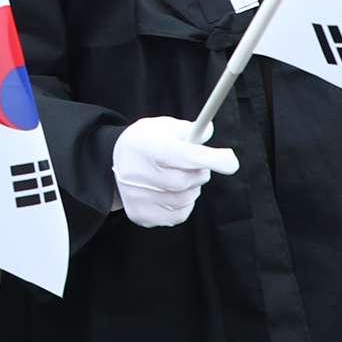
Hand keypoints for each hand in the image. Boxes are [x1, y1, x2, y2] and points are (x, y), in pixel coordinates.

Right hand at [111, 117, 237, 227]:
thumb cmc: (143, 142)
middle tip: (193, 163)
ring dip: (191, 189)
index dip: (209, 158)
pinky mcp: (142, 216)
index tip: (230, 160)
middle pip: (187, 181)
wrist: (111, 163)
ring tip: (177, 176)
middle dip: (199, 171)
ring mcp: (140, 198)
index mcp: (148, 147)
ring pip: (186, 199)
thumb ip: (187, 129)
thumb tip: (207, 132)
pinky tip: (170, 191)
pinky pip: (179, 214)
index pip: (182, 155)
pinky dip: (183, 204)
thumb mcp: (161, 126)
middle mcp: (140, 174)